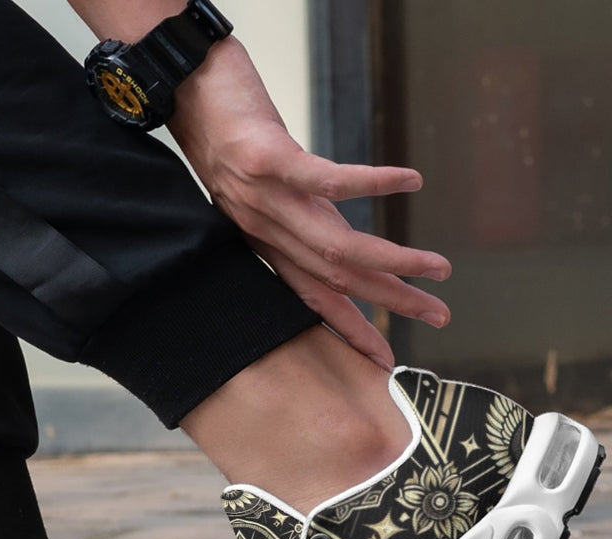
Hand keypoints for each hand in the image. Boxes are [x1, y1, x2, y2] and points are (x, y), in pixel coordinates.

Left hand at [170, 39, 450, 367]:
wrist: (188, 91)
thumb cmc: (231, 138)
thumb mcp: (264, 191)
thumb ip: (298, 220)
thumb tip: (338, 245)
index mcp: (267, 243)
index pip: (312, 297)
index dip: (349, 329)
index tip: (383, 358)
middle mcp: (265, 231)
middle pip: (333, 279)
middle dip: (387, 302)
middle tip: (439, 315)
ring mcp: (264, 199)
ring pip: (334, 245)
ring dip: (390, 262)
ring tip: (437, 268)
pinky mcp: (267, 158)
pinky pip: (326, 180)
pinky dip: (370, 184)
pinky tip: (410, 182)